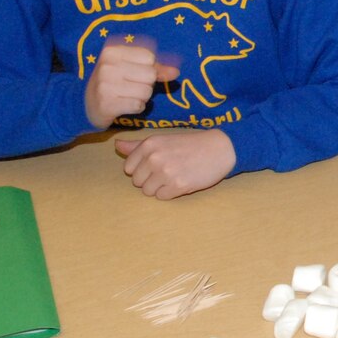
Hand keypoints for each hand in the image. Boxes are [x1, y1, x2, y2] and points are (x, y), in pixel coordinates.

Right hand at [84, 42, 179, 128]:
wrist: (85, 105)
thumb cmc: (112, 83)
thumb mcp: (130, 68)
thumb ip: (155, 68)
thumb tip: (176, 72)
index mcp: (113, 51)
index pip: (149, 57)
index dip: (148, 68)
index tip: (134, 73)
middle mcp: (107, 65)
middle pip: (150, 74)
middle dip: (146, 84)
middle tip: (130, 87)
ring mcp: (105, 84)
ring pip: (146, 91)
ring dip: (142, 97)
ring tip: (127, 96)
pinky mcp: (107, 104)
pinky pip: (139, 105)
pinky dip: (137, 107)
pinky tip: (124, 105)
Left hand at [115, 129, 235, 199]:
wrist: (220, 148)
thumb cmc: (190, 144)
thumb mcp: (163, 140)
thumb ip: (137, 146)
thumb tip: (117, 146)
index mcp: (149, 144)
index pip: (128, 168)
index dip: (142, 169)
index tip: (157, 164)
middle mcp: (155, 157)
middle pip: (137, 182)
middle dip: (150, 179)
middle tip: (168, 170)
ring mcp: (166, 172)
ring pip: (148, 191)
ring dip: (160, 187)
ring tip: (175, 176)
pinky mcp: (178, 186)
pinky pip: (162, 197)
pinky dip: (171, 193)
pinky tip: (182, 182)